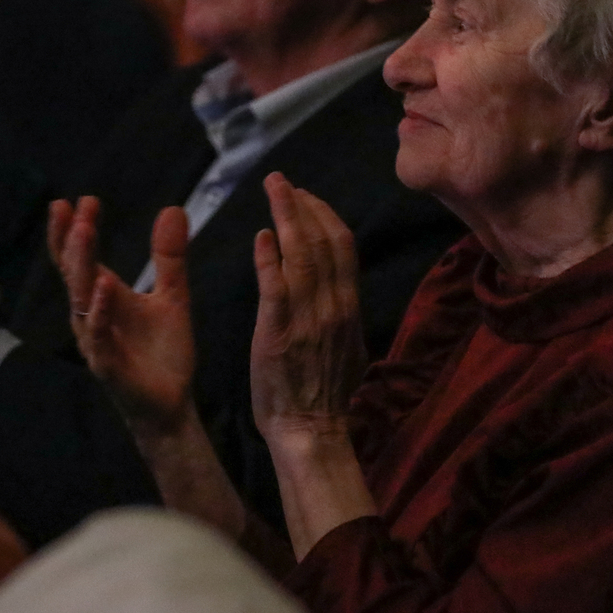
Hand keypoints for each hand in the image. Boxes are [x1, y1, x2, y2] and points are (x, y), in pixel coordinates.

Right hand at [49, 196, 196, 440]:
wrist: (172, 403)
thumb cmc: (163, 352)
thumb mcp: (173, 296)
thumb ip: (169, 257)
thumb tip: (173, 208)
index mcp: (103, 297)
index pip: (80, 258)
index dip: (75, 230)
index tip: (81, 199)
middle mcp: (91, 316)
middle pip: (73, 272)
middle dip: (72, 240)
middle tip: (73, 208)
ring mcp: (95, 341)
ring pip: (80, 299)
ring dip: (81, 265)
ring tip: (83, 232)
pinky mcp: (107, 366)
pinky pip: (98, 336)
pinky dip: (99, 311)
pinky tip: (104, 287)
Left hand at [249, 173, 368, 444]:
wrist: (310, 430)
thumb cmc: (323, 392)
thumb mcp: (346, 346)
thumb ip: (341, 312)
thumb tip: (339, 288)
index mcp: (349, 307)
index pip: (343, 246)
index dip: (324, 214)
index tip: (306, 196)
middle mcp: (334, 306)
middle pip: (325, 241)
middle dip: (305, 205)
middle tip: (284, 182)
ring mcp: (308, 319)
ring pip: (303, 255)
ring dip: (288, 216)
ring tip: (274, 189)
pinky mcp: (280, 333)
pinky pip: (276, 287)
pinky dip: (270, 258)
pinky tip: (262, 235)